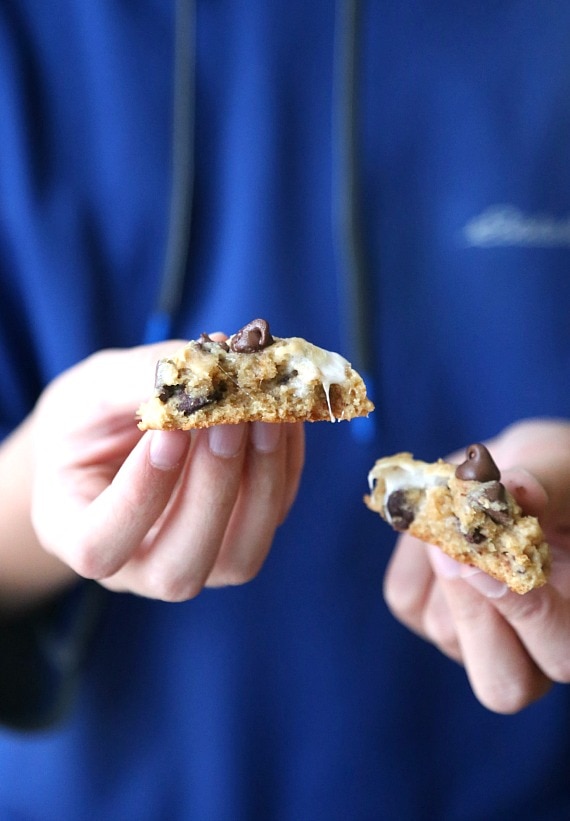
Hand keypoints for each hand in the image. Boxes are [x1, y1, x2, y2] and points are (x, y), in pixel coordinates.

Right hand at [31, 343, 303, 600]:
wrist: (113, 434)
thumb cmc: (87, 419)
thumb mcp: (90, 391)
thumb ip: (136, 381)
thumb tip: (211, 360)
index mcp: (75, 537)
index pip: (100, 546)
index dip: (139, 495)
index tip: (167, 432)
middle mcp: (138, 568)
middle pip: (179, 569)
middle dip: (212, 488)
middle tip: (231, 415)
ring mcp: (198, 559)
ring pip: (239, 556)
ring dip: (261, 479)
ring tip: (266, 409)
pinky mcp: (244, 534)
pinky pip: (273, 513)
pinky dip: (284, 462)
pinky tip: (281, 413)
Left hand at [383, 419, 569, 712]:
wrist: (506, 475)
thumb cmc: (554, 476)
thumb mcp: (556, 469)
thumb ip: (541, 487)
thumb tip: (515, 492)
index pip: (561, 654)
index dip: (526, 613)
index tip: (488, 558)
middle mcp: (535, 650)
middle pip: (503, 686)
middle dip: (474, 615)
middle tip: (453, 550)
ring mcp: (476, 641)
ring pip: (445, 632)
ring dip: (442, 565)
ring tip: (455, 508)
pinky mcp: (428, 616)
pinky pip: (407, 597)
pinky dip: (413, 554)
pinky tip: (437, 525)